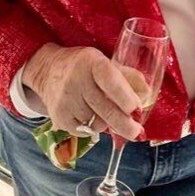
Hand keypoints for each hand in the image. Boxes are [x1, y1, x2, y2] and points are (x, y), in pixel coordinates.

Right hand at [22, 44, 149, 139]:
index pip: (110, 81)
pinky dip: (92, 128)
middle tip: (137, 133)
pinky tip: (88, 115)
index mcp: (91, 63)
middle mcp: (76, 81)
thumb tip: (147, 92)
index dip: (126, 98)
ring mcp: (66, 100)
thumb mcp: (104, 62)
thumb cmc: (84, 66)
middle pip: (106, 110)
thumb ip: (127, 76)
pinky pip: (84, 131)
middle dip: (125, 125)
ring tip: (102, 111)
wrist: (47, 70)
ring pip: (97, 124)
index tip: (137, 110)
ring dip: (106, 123)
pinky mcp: (59, 117)